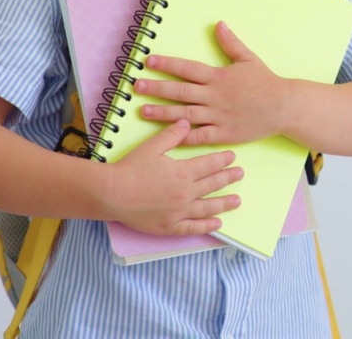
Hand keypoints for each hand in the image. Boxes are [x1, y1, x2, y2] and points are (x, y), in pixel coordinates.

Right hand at [104, 119, 242, 234]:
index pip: (209, 165)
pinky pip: (193, 228)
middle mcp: (185, 193)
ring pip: (208, 207)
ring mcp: (179, 211)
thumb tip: (186, 122)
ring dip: (224, 203)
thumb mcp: (151, 147)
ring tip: (237, 200)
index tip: (232, 157)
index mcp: (183, 172)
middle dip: (228, 178)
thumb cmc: (130, 169)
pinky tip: (217, 224)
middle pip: (212, 184)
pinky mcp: (169, 226)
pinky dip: (207, 226)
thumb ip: (172, 135)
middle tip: (240, 174)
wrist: (111, 193)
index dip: (222, 160)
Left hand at [135, 21, 293, 145]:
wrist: (284, 106)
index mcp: (219, 77)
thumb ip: (231, 43)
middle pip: (180, 91)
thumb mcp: (248, 59)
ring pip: (185, 115)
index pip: (188, 68)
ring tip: (143, 111)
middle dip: (157, 88)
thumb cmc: (266, 82)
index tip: (149, 61)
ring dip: (163, 113)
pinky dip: (183, 137)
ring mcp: (218, 116)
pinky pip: (200, 137)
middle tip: (136, 86)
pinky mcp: (224, 133)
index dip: (167, 64)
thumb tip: (219, 24)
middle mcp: (215, 96)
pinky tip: (168, 136)